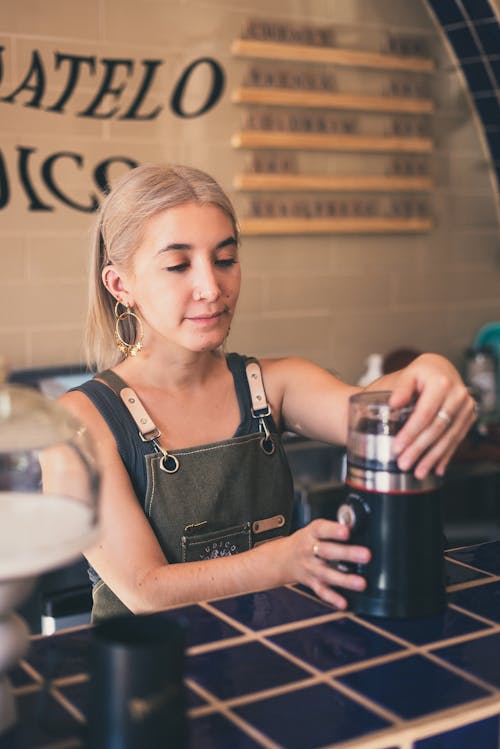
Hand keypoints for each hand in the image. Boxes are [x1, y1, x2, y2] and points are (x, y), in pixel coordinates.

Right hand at [284, 519, 370, 608]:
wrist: (283, 558)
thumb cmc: (306, 541)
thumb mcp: (315, 529)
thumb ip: (334, 528)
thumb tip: (355, 523)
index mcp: (311, 534)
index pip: (322, 529)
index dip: (334, 530)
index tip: (346, 531)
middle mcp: (309, 550)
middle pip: (327, 552)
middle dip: (347, 553)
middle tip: (365, 555)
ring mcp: (310, 567)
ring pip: (326, 574)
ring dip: (344, 579)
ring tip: (360, 583)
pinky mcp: (311, 582)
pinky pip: (321, 591)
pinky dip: (332, 598)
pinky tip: (343, 603)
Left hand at [389, 353, 476, 478]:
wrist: (441, 369)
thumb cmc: (421, 373)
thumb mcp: (408, 374)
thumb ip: (401, 388)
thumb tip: (394, 403)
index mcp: (441, 383)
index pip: (424, 414)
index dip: (410, 433)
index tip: (397, 448)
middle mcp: (458, 395)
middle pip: (437, 428)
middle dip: (419, 449)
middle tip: (404, 464)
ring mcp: (466, 407)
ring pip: (449, 437)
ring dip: (433, 457)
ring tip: (418, 471)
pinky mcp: (469, 416)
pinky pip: (457, 439)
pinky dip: (445, 455)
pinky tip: (436, 468)